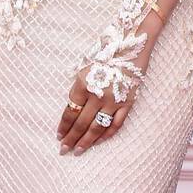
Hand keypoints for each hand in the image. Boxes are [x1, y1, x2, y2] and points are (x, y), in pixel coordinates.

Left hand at [56, 14, 162, 155]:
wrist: (134, 40)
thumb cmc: (108, 48)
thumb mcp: (86, 64)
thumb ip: (79, 85)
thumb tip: (73, 106)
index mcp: (83, 83)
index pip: (69, 111)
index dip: (63, 125)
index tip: (58, 135)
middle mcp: (97, 94)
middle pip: (80, 123)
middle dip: (70, 139)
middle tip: (63, 150)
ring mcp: (113, 100)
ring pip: (96, 128)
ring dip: (86, 142)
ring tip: (77, 151)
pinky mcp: (128, 102)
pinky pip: (116, 124)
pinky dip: (106, 135)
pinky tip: (98, 142)